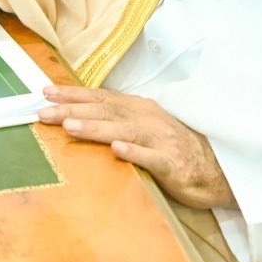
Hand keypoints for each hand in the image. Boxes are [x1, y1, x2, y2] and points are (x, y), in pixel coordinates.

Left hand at [38, 86, 234, 209]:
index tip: (46, 93)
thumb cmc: (175, 148)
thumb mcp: (144, 128)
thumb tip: (80, 115)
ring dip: (96, 127)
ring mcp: (160, 140)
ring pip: (124, 130)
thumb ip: (118, 121)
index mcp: (139, 109)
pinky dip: (134, 152)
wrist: (217, 169)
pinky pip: (151, 157)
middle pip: (105, 111)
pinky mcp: (172, 163)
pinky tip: (117, 150)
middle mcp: (147, 119)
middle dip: (72, 110)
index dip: (73, 95)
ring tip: (71, 126)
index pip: (101, 98)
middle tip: (43, 111)